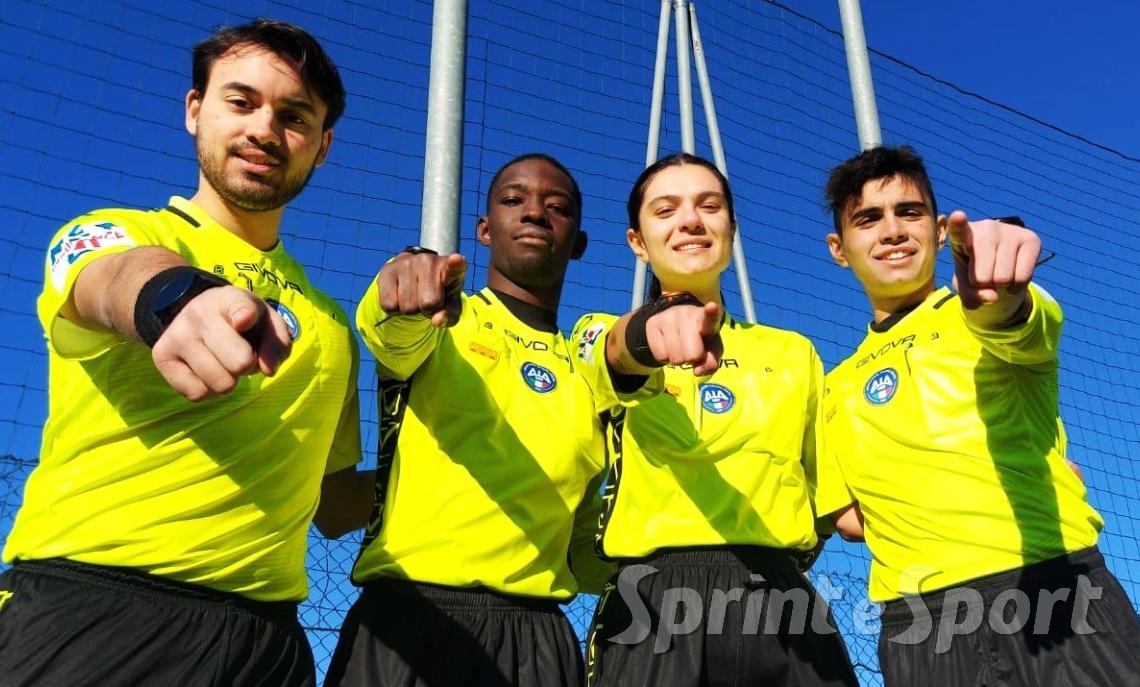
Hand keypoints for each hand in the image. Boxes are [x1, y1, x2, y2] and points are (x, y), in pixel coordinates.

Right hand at [152, 286, 291, 400]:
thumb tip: (268, 371)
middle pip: (240, 363)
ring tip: (223, 362)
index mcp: (229, 298)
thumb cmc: (242, 321)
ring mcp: (177, 335)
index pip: (241, 309)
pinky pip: (198, 394)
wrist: (196, 314)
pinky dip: (209, 391)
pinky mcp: (161, 357)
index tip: (244, 320)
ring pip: (220, 384)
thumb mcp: (267, 323)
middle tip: (241, 354)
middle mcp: (198, 313)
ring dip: (229, 381)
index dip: (245, 317)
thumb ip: (278, 344)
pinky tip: (207, 372)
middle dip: (248, 366)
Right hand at [377, 252, 465, 327]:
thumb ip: (449, 315)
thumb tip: (437, 320)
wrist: (414, 277)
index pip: (455, 266)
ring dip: (410, 310)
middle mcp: (429, 260)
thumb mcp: (450, 307)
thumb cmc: (439, 294)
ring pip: (408, 307)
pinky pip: (389, 305)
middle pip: (429, 303)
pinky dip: (395, 309)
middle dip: (427, 309)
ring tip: (414, 296)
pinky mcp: (388, 269)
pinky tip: (400, 296)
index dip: (456, 264)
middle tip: (426, 299)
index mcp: (451, 268)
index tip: (457, 260)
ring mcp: (407, 262)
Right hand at [645, 300, 722, 375]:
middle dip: (692, 359)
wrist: (674, 324)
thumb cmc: (699, 338)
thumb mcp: (711, 350)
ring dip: (678, 359)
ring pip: (675, 357)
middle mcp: (686, 313)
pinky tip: (667, 345)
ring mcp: (668, 316)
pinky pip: (660, 356)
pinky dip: (665, 357)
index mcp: (706, 318)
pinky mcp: (652, 323)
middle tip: (690, 349)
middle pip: (692, 355)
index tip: (712, 307)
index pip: (709, 317)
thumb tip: (697, 371)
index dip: (711, 313)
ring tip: (679, 346)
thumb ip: (711, 362)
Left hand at [949, 211, 1040, 310]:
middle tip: (984, 276)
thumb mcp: (966, 288)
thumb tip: (993, 297)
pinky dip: (1016, 286)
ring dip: (1000, 286)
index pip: (958, 231)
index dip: (958, 225)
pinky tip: (1013, 276)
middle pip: (982, 276)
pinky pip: (1022, 277)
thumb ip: (971, 296)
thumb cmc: (975, 275)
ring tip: (998, 273)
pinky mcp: (1031, 239)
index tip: (958, 216)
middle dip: (983, 286)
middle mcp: (986, 228)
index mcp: (961, 237)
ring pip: (1003, 278)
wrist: (999, 271)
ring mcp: (1010, 231)